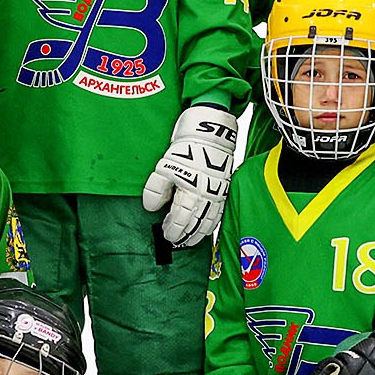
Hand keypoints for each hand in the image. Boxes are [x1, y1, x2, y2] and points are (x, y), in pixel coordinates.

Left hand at [139, 104, 238, 248]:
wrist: (211, 132)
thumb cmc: (187, 147)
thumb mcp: (164, 165)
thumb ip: (156, 188)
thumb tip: (151, 208)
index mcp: (190, 190)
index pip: (180, 217)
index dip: (173, 228)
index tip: (165, 234)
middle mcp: (206, 195)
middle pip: (195, 222)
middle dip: (185, 235)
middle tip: (176, 242)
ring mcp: (217, 193)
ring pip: (209, 221)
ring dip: (199, 233)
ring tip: (190, 241)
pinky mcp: (224, 189)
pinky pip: (219, 212)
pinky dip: (213, 224)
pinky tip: (207, 229)